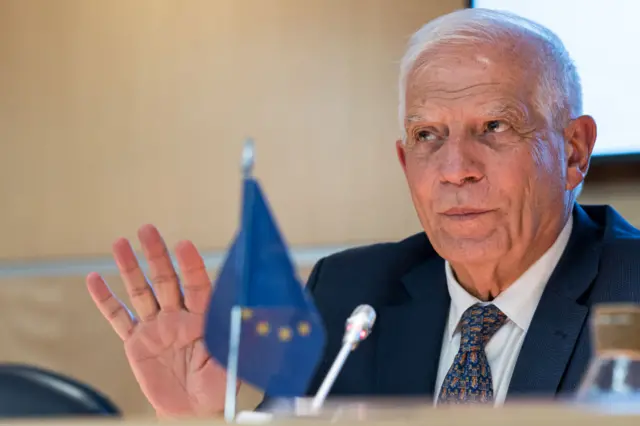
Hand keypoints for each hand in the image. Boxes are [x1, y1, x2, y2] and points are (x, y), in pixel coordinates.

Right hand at [87, 225, 236, 417]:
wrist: (194, 411)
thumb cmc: (218, 388)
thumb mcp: (233, 360)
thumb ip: (235, 336)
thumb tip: (253, 313)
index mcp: (203, 318)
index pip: (198, 285)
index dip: (191, 265)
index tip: (184, 245)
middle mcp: (178, 316)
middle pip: (166, 279)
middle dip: (156, 254)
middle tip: (147, 230)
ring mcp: (156, 327)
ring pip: (141, 291)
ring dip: (130, 268)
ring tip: (120, 243)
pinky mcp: (136, 343)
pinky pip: (119, 318)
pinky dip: (105, 300)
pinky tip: (94, 280)